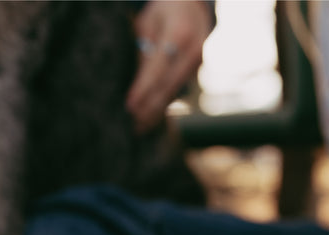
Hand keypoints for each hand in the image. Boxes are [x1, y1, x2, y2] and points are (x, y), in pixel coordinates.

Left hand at [126, 0, 212, 133]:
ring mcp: (198, 62)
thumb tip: (137, 86)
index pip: (158, 68)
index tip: (130, 106)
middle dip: (149, 107)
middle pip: (168, 85)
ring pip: (174, 92)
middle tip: (132, 125)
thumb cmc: (164, 10)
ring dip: (156, 111)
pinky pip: (177, 90)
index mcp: (179, 33)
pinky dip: (163, 104)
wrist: (193, 4)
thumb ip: (145, 51)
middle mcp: (193, 50)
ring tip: (139, 128)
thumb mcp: (149, 23)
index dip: (143, 89)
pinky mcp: (196, 70)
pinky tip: (151, 118)